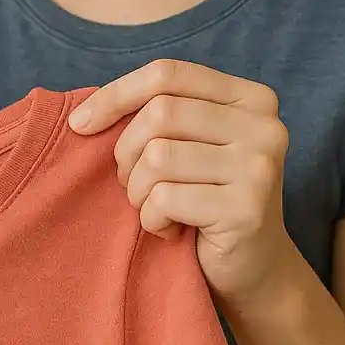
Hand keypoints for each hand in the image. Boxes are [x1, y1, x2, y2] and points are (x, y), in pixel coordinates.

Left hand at [69, 59, 294, 311]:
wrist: (253, 269)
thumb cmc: (206, 200)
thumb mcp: (190, 145)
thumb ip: (156, 116)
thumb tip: (83, 117)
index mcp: (251, 99)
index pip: (169, 74)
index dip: (116, 94)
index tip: (79, 124)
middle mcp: (265, 126)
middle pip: (160, 113)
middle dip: (127, 153)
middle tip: (135, 185)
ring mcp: (259, 167)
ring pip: (158, 156)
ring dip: (139, 191)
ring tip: (156, 208)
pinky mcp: (246, 209)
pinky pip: (165, 198)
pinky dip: (152, 219)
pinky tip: (170, 230)